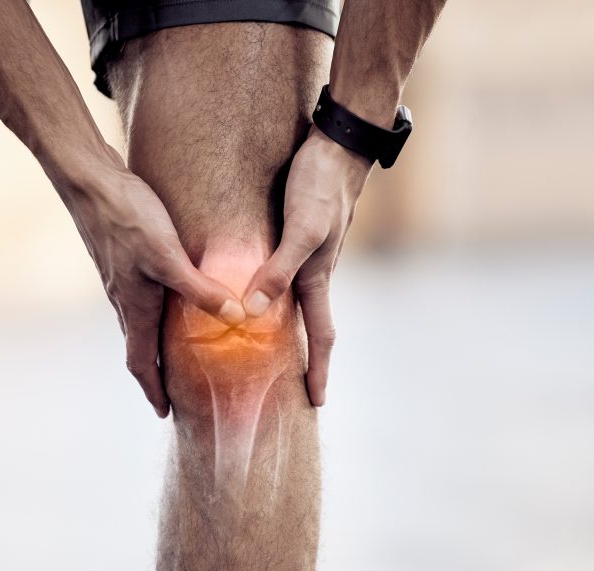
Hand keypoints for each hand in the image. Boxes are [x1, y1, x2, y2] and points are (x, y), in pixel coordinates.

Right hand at [64, 151, 245, 417]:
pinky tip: (167, 299)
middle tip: (173, 392)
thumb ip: (200, 290)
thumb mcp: (168, 257)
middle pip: (138, 348)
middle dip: (154, 374)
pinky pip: (137, 299)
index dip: (153, 390)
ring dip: (152, 344)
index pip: (140, 362)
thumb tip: (235, 318)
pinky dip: (152, 313)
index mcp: (134, 306)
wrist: (89, 182)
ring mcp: (119, 279)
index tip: (164, 413)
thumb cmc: (127, 218)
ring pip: (136, 323)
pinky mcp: (120, 259)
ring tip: (173, 353)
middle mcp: (123, 299)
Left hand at [241, 128, 371, 405]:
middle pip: (310, 327)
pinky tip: (257, 297)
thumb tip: (256, 312)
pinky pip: (283, 278)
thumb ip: (279, 269)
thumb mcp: (302, 228)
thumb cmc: (321, 185)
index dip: (319, 371)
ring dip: (287, 332)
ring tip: (270, 355)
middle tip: (293, 391)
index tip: (317, 404)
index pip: (322, 337)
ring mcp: (307, 256)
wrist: (337, 144)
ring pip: (295, 305)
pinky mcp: (296, 236)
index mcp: (317, 278)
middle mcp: (313, 273)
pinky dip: (273, 297)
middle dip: (306, 362)